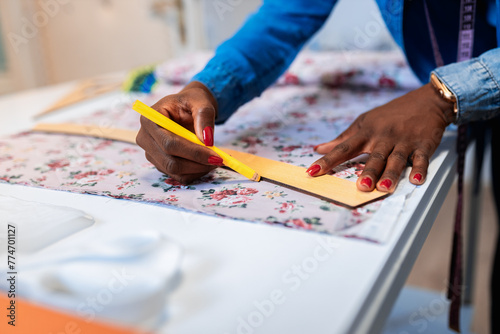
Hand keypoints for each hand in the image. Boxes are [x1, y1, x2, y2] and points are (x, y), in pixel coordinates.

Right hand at [136, 81, 221, 183]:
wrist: (187, 108)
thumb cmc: (191, 102)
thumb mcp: (201, 102)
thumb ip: (204, 116)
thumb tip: (207, 140)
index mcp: (150, 120)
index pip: (169, 144)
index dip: (193, 152)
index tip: (215, 156)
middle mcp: (145, 138)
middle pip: (170, 162)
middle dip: (197, 163)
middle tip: (219, 160)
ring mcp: (150, 153)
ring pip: (175, 171)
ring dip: (198, 169)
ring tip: (215, 159)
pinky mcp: (160, 163)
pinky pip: (178, 176)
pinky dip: (195, 173)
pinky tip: (206, 163)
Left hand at [307, 83, 454, 191]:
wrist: (426, 101)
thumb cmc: (389, 115)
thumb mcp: (364, 122)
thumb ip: (342, 138)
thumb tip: (318, 149)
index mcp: (366, 133)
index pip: (343, 148)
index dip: (327, 160)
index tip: (312, 172)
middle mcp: (384, 137)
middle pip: (375, 157)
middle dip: (368, 172)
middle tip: (362, 187)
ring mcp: (404, 141)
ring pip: (396, 160)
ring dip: (391, 174)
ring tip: (384, 188)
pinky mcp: (423, 145)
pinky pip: (421, 159)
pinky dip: (420, 169)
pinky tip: (416, 180)